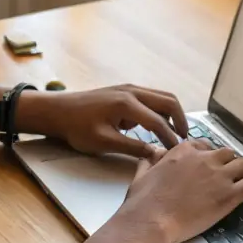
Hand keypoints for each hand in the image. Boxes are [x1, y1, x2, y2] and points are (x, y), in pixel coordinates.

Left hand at [19, 84, 187, 157]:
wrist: (57, 110)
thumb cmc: (76, 127)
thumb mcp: (104, 142)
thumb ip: (132, 147)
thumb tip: (156, 154)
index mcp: (126, 104)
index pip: (158, 122)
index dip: (170, 138)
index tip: (178, 152)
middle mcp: (131, 91)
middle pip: (168, 101)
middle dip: (180, 120)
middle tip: (184, 139)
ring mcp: (129, 88)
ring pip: (162, 97)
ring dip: (171, 114)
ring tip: (174, 134)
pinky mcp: (125, 91)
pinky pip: (151, 97)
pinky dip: (160, 110)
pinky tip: (155, 126)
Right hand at [119, 140, 242, 242]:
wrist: (150, 221)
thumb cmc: (143, 201)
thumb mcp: (142, 172)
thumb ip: (151, 160)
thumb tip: (153, 154)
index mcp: (184, 151)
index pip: (206, 146)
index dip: (208, 158)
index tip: (207, 168)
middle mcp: (205, 159)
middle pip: (228, 154)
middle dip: (227, 164)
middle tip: (223, 178)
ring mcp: (219, 176)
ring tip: (239, 184)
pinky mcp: (228, 196)